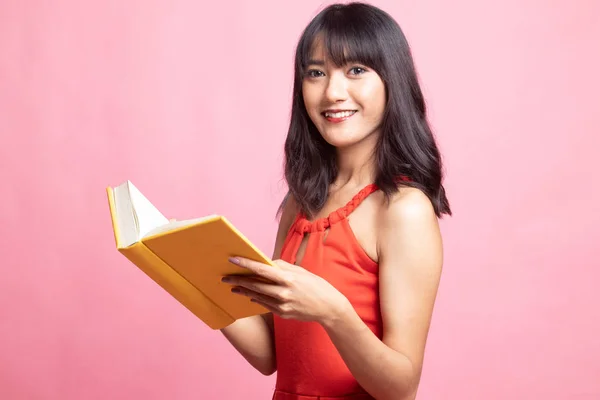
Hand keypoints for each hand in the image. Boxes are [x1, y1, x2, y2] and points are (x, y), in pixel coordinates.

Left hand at [222, 257, 350, 324]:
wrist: (329, 307)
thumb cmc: (316, 285)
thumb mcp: (301, 272)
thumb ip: (283, 267)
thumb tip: (266, 263)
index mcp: (288, 278)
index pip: (262, 269)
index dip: (246, 264)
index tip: (232, 259)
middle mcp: (283, 292)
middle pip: (255, 285)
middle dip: (238, 280)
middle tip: (225, 277)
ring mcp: (282, 305)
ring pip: (257, 296)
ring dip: (244, 290)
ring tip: (233, 286)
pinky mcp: (283, 314)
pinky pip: (265, 305)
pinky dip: (256, 299)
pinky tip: (249, 295)